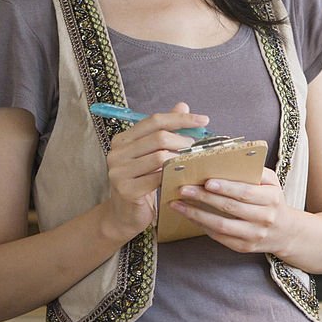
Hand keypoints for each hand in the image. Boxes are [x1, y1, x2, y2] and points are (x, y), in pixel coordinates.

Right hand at [102, 102, 208, 242]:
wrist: (124, 216)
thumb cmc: (141, 182)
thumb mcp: (151, 154)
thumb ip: (165, 130)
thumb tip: (183, 105)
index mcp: (122, 140)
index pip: (154, 120)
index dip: (180, 118)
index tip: (204, 121)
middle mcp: (117, 153)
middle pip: (158, 137)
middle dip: (184, 141)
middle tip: (197, 148)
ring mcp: (119, 172)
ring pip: (160, 157)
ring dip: (181, 159)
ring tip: (191, 163)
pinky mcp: (126, 190)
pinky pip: (158, 178)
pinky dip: (174, 176)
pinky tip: (182, 178)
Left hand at [170, 168, 296, 254]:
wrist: (285, 231)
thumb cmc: (273, 200)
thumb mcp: (271, 183)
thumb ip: (255, 172)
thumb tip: (227, 162)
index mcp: (271, 199)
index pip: (245, 192)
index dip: (225, 187)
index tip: (207, 182)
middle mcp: (264, 218)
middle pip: (229, 208)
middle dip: (204, 198)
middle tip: (184, 190)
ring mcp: (254, 235)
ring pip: (221, 225)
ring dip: (196, 215)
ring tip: (179, 205)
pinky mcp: (244, 247)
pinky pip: (220, 237)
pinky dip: (203, 226)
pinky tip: (191, 216)